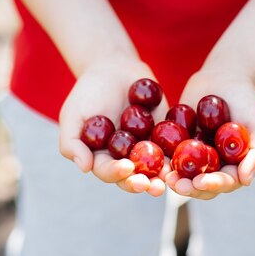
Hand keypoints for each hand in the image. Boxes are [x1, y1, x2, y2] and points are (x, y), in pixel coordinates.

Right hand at [58, 59, 168, 196]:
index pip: (108, 171)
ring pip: (154, 168)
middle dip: (143, 183)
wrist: (113, 68)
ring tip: (170, 180)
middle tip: (152, 187)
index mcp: (101, 157)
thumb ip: (72, 142)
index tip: (126, 168)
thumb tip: (84, 167)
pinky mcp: (162, 136)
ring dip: (162, 177)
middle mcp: (123, 157)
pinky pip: (171, 148)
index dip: (117, 173)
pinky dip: (177, 155)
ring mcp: (144, 147)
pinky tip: (183, 158)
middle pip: (133, 176)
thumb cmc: (88, 92)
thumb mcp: (72, 114)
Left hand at [165, 70, 254, 199]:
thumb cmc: (248, 101)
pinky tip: (153, 158)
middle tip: (176, 185)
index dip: (213, 185)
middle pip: (201, 184)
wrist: (225, 77)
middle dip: (189, 187)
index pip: (225, 182)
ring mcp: (194, 156)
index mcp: (235, 167)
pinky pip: (168, 155)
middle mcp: (214, 167)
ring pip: (182, 174)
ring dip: (173, 178)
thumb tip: (246, 180)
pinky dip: (161, 159)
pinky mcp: (177, 144)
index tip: (201, 182)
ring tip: (164, 176)